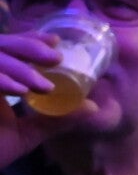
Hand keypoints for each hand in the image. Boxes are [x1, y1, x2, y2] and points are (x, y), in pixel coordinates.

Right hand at [0, 32, 86, 168]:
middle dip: (27, 47)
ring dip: (18, 68)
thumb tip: (92, 107)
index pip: (7, 48)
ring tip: (44, 86)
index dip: (28, 40)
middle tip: (55, 57)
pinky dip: (1, 80)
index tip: (54, 42)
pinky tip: (20, 91)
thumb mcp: (27, 134)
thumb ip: (55, 119)